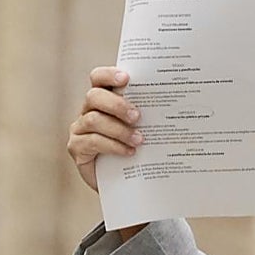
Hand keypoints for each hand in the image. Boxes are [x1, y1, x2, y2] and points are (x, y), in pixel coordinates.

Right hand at [67, 66, 142, 191]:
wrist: (126, 179)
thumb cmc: (138, 146)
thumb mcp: (145, 126)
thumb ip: (150, 112)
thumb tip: (178, 102)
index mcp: (105, 98)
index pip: (98, 78)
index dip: (109, 75)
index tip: (127, 78)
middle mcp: (89, 109)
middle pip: (94, 96)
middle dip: (117, 105)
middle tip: (137, 116)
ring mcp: (80, 128)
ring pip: (94, 120)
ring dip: (119, 130)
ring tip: (139, 140)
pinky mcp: (76, 147)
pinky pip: (92, 142)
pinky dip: (113, 146)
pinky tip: (129, 152)